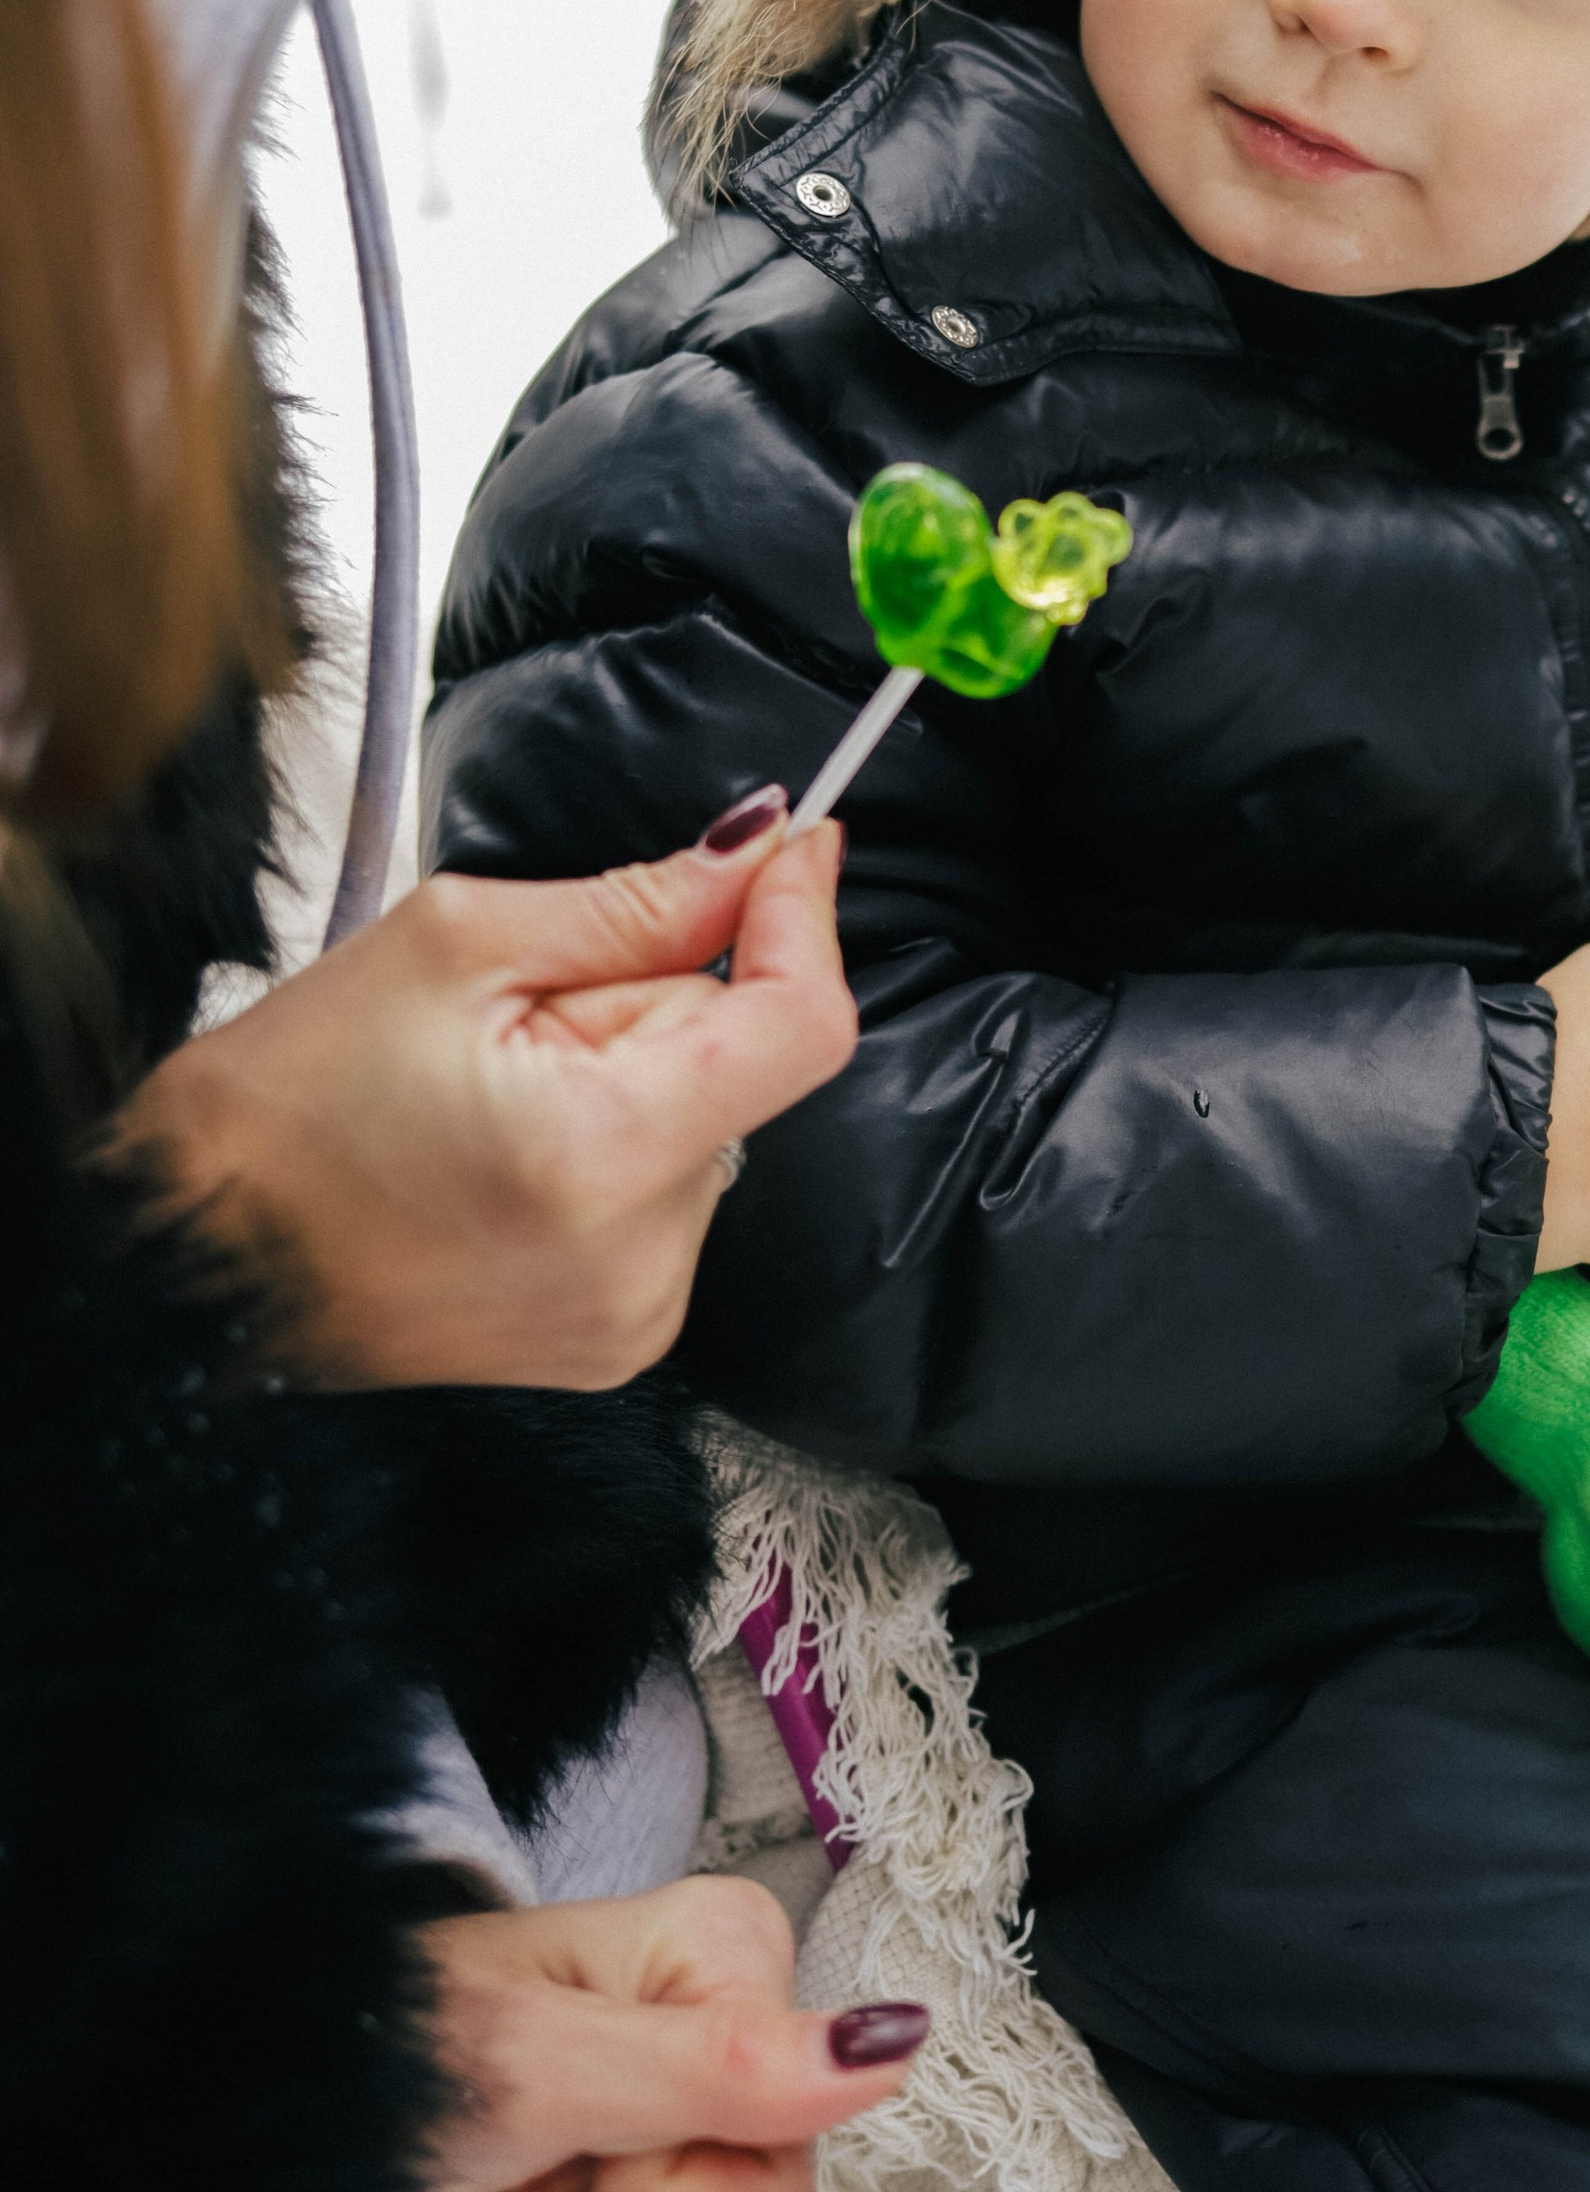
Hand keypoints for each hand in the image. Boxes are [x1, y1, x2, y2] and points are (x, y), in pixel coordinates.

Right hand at [130, 798, 853, 1387]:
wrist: (186, 1255)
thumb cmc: (280, 1109)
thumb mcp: (455, 944)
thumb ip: (636, 901)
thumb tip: (757, 851)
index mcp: (604, 1155)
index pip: (800, 1027)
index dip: (801, 920)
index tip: (787, 851)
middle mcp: (641, 1260)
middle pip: (737, 1067)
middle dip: (648, 1005)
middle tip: (514, 1017)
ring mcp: (631, 1318)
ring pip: (701, 1125)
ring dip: (624, 1080)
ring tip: (484, 1096)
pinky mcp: (611, 1340)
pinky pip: (663, 1196)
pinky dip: (607, 1150)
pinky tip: (499, 1154)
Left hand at [423, 1879, 926, 2191]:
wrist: (284, 2127)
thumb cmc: (389, 2047)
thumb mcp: (545, 2055)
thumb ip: (722, 2066)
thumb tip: (893, 2043)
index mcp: (732, 1966)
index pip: (790, 2150)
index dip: (671, 2168)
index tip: (586, 2110)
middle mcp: (730, 2057)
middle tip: (533, 2151)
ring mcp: (683, 2162)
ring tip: (504, 2185)